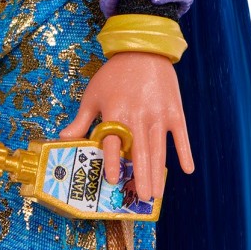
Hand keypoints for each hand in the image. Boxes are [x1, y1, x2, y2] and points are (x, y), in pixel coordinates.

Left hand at [59, 52, 193, 200]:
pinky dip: (184, 152)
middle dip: (141, 176)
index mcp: (115, 111)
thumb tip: (63, 139)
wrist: (142, 50)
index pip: (113, 141)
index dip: (113, 161)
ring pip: (159, 148)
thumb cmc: (114, 75)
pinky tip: (187, 170)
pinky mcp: (175, 111)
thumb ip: (81, 120)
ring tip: (157, 193)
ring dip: (159, 172)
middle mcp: (138, 115)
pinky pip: (180, 135)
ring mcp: (158, 114)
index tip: (114, 180)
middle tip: (142, 198)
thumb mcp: (93, 94)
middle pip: (140, 151)